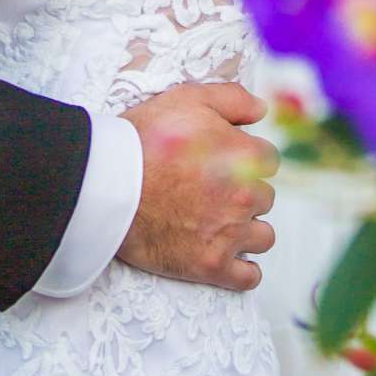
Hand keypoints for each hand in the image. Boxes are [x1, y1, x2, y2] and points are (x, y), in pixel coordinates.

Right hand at [118, 82, 276, 292]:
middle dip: (243, 193)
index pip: (268, 160)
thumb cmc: (143, 139)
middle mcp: (244, 197)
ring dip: (246, 230)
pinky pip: (248, 277)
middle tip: (211, 191)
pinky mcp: (211, 266)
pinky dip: (241, 270)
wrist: (107, 185)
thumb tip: (262, 110)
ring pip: (262, 236)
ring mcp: (229, 234)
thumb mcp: (188, 98)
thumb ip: (233, 99)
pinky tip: (227, 258)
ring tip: (217, 223)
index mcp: (244, 157)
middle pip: (264, 198)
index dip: (244, 158)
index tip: (222, 163)